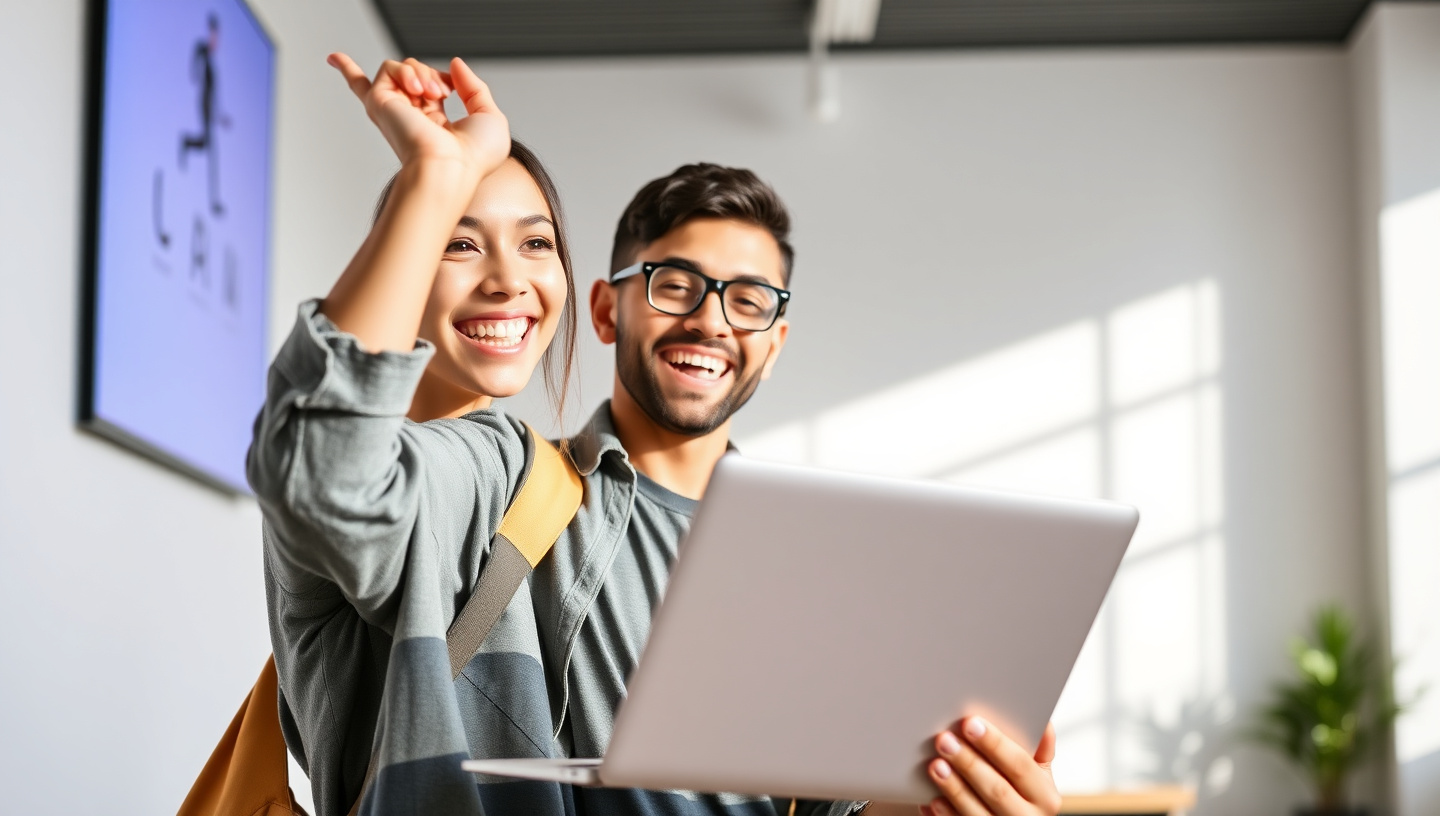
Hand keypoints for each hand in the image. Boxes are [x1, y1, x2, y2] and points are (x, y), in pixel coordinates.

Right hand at [328, 54, 510, 188]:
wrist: (452, 168)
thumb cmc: (474, 157)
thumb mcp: (489, 116)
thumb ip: (474, 87)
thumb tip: (455, 63)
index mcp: (436, 125)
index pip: (424, 94)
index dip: (440, 78)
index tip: (451, 88)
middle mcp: (412, 118)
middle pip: (417, 75)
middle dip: (434, 74)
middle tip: (443, 93)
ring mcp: (396, 111)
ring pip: (404, 68)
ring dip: (422, 72)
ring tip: (432, 93)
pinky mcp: (383, 104)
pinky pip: (387, 68)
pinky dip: (405, 69)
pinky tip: (417, 89)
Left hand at [921, 718, 1059, 815]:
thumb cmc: (1023, 793)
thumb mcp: (1038, 775)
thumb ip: (1040, 749)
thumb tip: (1042, 720)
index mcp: (1045, 796)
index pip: (1020, 765)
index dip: (995, 744)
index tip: (970, 723)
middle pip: (997, 789)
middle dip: (969, 762)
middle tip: (945, 740)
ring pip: (976, 812)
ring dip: (954, 788)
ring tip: (935, 765)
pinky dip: (946, 814)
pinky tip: (932, 799)